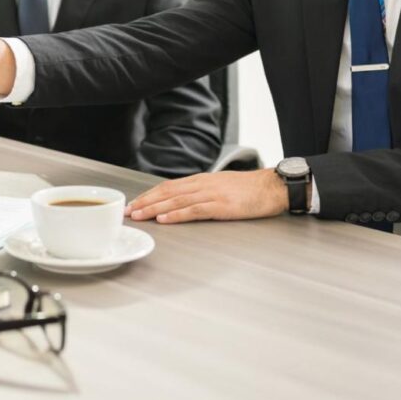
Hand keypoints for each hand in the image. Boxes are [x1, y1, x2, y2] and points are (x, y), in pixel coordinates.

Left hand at [124, 169, 288, 223]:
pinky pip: (194, 210)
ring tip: (139, 215)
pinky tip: (165, 219)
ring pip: (176, 201)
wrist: (272, 187)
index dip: (149, 194)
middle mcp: (203, 184)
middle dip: (145, 202)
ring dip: (155, 209)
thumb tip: (184, 200)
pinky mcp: (221, 206)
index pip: (169, 186)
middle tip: (128, 211)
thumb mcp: (222, 186)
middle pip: (167, 192)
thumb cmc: (250, 190)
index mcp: (202, 180)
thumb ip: (203, 191)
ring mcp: (211, 194)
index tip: (134, 203)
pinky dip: (177, 215)